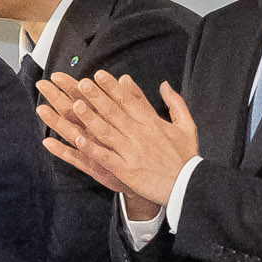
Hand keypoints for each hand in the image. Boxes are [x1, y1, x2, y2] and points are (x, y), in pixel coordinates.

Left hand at [36, 71, 199, 212]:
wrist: (186, 186)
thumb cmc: (184, 157)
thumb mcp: (186, 125)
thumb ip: (175, 103)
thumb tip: (164, 84)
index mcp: (152, 122)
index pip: (129, 100)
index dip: (112, 87)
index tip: (98, 75)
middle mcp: (140, 134)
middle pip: (114, 112)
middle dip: (97, 97)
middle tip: (82, 84)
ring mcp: (131, 152)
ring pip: (106, 131)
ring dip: (90, 118)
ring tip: (75, 105)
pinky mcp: (126, 170)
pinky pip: (105, 156)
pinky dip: (91, 148)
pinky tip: (77, 139)